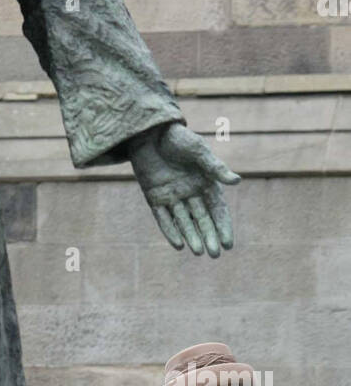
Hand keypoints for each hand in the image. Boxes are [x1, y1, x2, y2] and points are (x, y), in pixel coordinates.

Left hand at [129, 122, 239, 256]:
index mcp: (205, 182)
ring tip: (199, 253)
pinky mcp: (154, 197)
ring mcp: (172, 196)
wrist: (148, 131)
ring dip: (192, 236)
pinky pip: (163, 217)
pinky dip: (170, 230)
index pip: (217, 209)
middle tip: (215, 254)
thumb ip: (215, 167)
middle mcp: (190, 192)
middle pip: (202, 219)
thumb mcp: (197, 151)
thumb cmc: (177, 138)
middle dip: (209, 236)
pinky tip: (178, 244)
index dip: (223, 226)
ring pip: (184, 221)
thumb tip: (236, 181)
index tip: (228, 243)